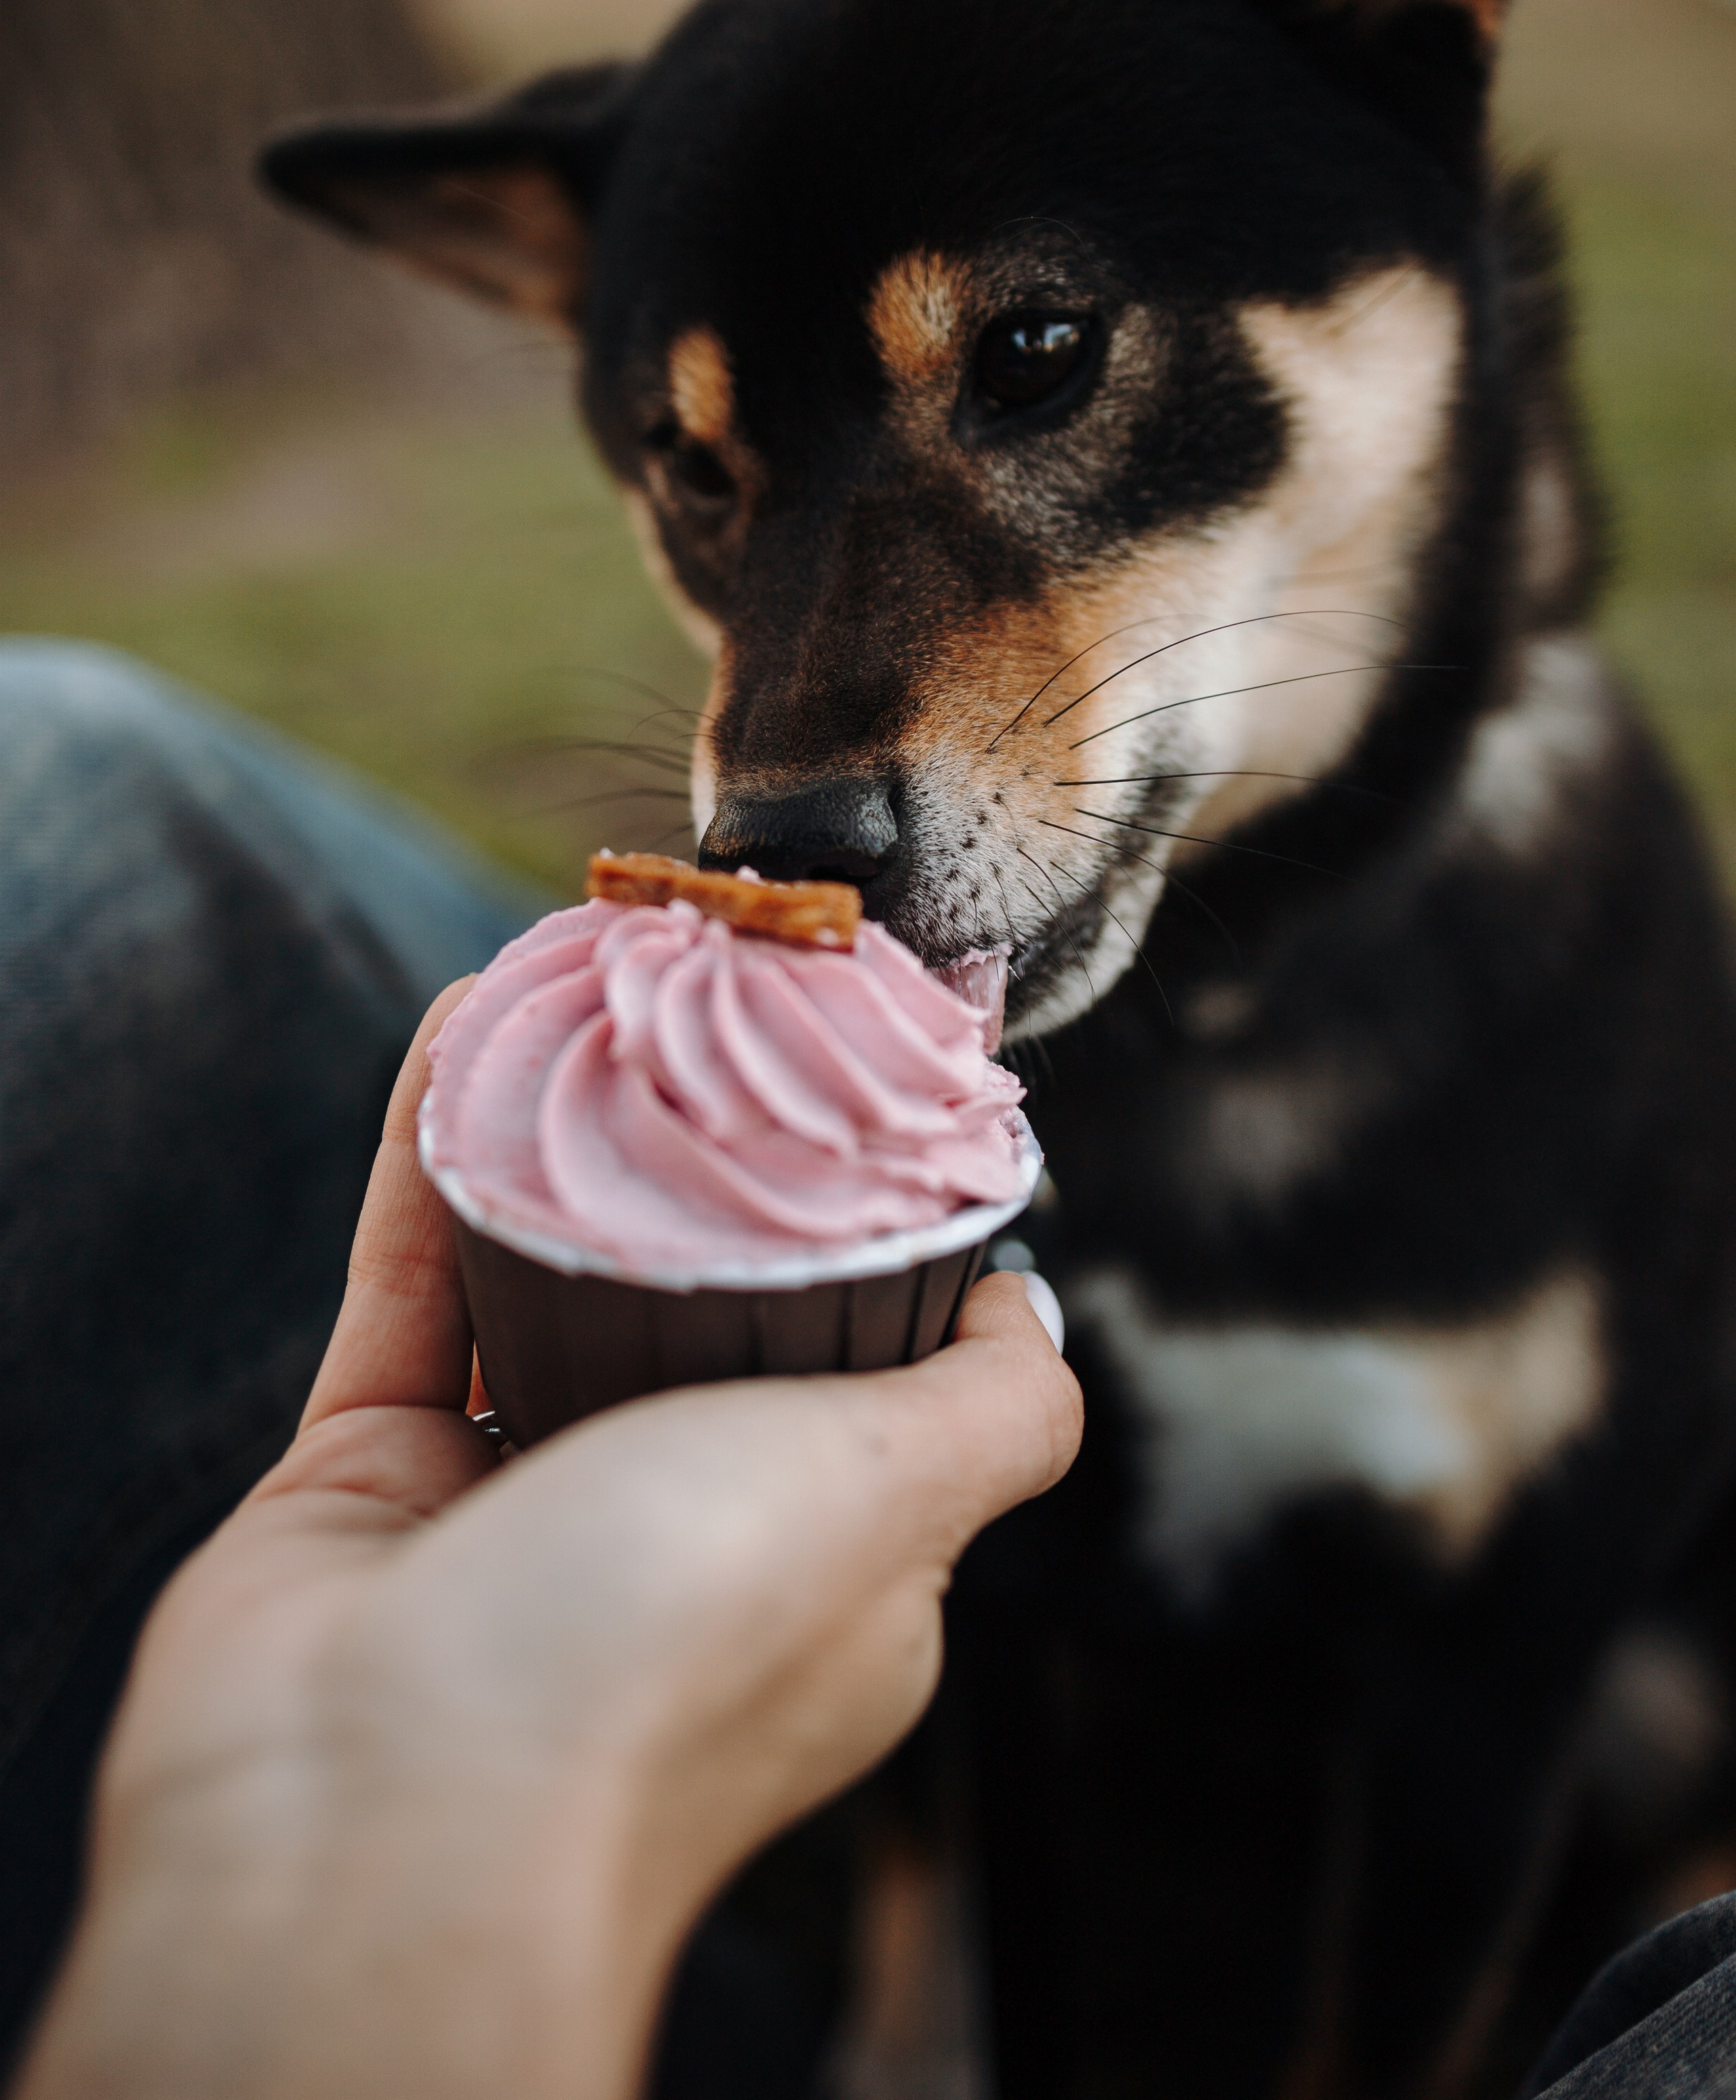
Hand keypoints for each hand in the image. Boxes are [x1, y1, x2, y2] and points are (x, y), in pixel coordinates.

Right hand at [18, 984, 1080, 2099]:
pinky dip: (437, 1153)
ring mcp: (509, 1515)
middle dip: (701, 1166)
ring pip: (546, 1281)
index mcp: (824, 1573)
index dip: (870, 1239)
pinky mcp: (366, 1485)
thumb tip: (1037, 1310)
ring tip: (592, 987)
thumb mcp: (894, 1502)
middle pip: (697, 1313)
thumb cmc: (660, 1659)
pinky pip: (412, 1282)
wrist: (373, 1823)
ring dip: (563, 1135)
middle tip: (711, 1009)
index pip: (872, 1380)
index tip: (859, 1095)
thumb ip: (995, 1408)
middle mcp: (674, 1542)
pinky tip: (469, 1027)